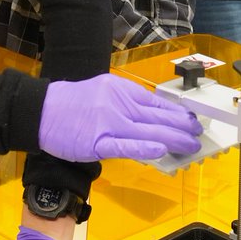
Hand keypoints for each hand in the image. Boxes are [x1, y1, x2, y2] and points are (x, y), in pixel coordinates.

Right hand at [38, 74, 201, 162]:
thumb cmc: (71, 103)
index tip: (191, 119)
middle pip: (156, 116)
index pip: (155, 102)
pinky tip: (160, 149)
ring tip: (190, 145)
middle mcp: (118, 104)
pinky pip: (125, 146)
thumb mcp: (103, 91)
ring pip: (147, 131)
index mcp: (120, 90)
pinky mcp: (97, 142)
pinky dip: (144, 147)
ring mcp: (108, 123)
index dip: (176, 112)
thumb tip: (150, 116)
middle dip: (181, 126)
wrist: (42, 110)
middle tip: (198, 134)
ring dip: (172, 138)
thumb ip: (125, 102)